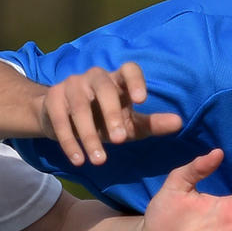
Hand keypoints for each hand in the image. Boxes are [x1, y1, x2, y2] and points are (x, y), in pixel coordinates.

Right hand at [40, 63, 183, 166]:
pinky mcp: (53, 99)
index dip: (135, 81)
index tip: (141, 100)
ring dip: (89, 135)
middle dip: (112, 113)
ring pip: (80, 107)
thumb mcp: (129, 124)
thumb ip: (152, 124)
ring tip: (99, 161)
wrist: (61, 119)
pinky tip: (78, 160)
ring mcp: (72, 86)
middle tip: (119, 140)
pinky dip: (70, 142)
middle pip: (104, 88)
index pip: (129, 69)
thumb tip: (179, 122)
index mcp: (117, 80)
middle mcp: (94, 77)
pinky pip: (61, 121)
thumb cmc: (103, 120)